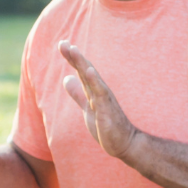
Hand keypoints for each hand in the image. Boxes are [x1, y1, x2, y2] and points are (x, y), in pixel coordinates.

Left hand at [59, 42, 139, 159]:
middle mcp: (100, 91)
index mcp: (94, 91)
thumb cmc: (107, 126)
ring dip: (83, 64)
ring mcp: (104, 99)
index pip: (81, 71)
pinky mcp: (107, 110)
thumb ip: (77, 93)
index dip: (72, 58)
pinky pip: (100, 93)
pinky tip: (89, 70)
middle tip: (63, 43)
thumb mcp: (87, 108)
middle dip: (74, 57)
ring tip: (74, 50)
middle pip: (85, 70)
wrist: (124, 144)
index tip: (62, 44)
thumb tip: (66, 79)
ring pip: (92, 78)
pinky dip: (95, 81)